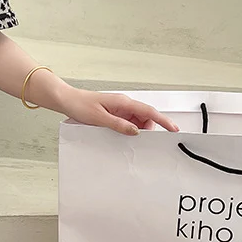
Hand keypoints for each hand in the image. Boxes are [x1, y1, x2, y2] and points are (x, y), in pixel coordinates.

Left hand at [59, 88, 178, 135]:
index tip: (173, 128)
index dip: (163, 120)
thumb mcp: (99, 118)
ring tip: (126, 138)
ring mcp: (119, 109)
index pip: (149, 112)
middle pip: (145, 117)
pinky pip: (127, 122)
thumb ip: (118, 125)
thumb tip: (135, 131)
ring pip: (137, 120)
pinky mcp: (113, 113)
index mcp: (123, 102)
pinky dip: (128, 129)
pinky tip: (121, 135)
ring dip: (136, 130)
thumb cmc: (80, 105)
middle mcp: (123, 104)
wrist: (67, 100)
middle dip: (147, 129)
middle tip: (141, 141)